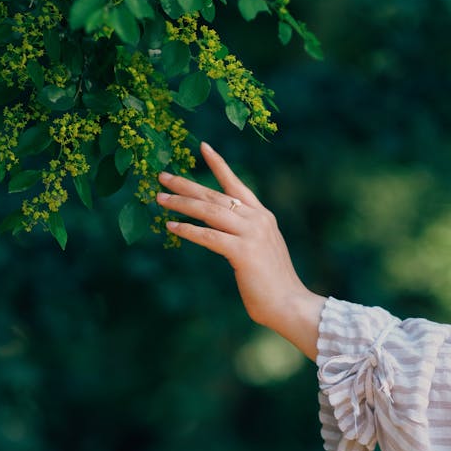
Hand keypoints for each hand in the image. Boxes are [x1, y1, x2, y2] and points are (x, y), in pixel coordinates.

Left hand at [157, 142, 323, 360]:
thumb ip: (243, 235)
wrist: (290, 303)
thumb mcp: (259, 250)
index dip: (219, 165)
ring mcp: (251, 234)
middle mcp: (257, 219)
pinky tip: (171, 226)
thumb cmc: (272, 283)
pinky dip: (188, 230)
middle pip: (215, 195)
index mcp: (262, 216)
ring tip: (160, 199)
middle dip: (186, 185)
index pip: (237, 184)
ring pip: (209, 211)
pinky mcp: (243, 252)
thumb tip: (218, 229)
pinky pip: (209, 236)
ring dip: (181, 204)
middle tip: (163, 176)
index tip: (203, 147)